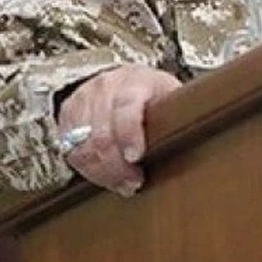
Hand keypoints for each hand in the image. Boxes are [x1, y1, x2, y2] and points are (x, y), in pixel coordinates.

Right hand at [56, 64, 181, 195]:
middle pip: (102, 134)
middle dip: (117, 166)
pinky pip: (70, 150)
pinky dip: (87, 168)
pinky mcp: (67, 114)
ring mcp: (84, 99)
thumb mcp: (171, 94)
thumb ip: (177, 112)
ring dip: (102, 172)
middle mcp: (106, 87)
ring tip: (121, 183)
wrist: (124, 78)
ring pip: (83, 145)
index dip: (129, 134)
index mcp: (135, 81)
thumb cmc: (153, 92)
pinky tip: (104, 175)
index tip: (135, 157)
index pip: (127, 107)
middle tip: (133, 182)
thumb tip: (193, 133)